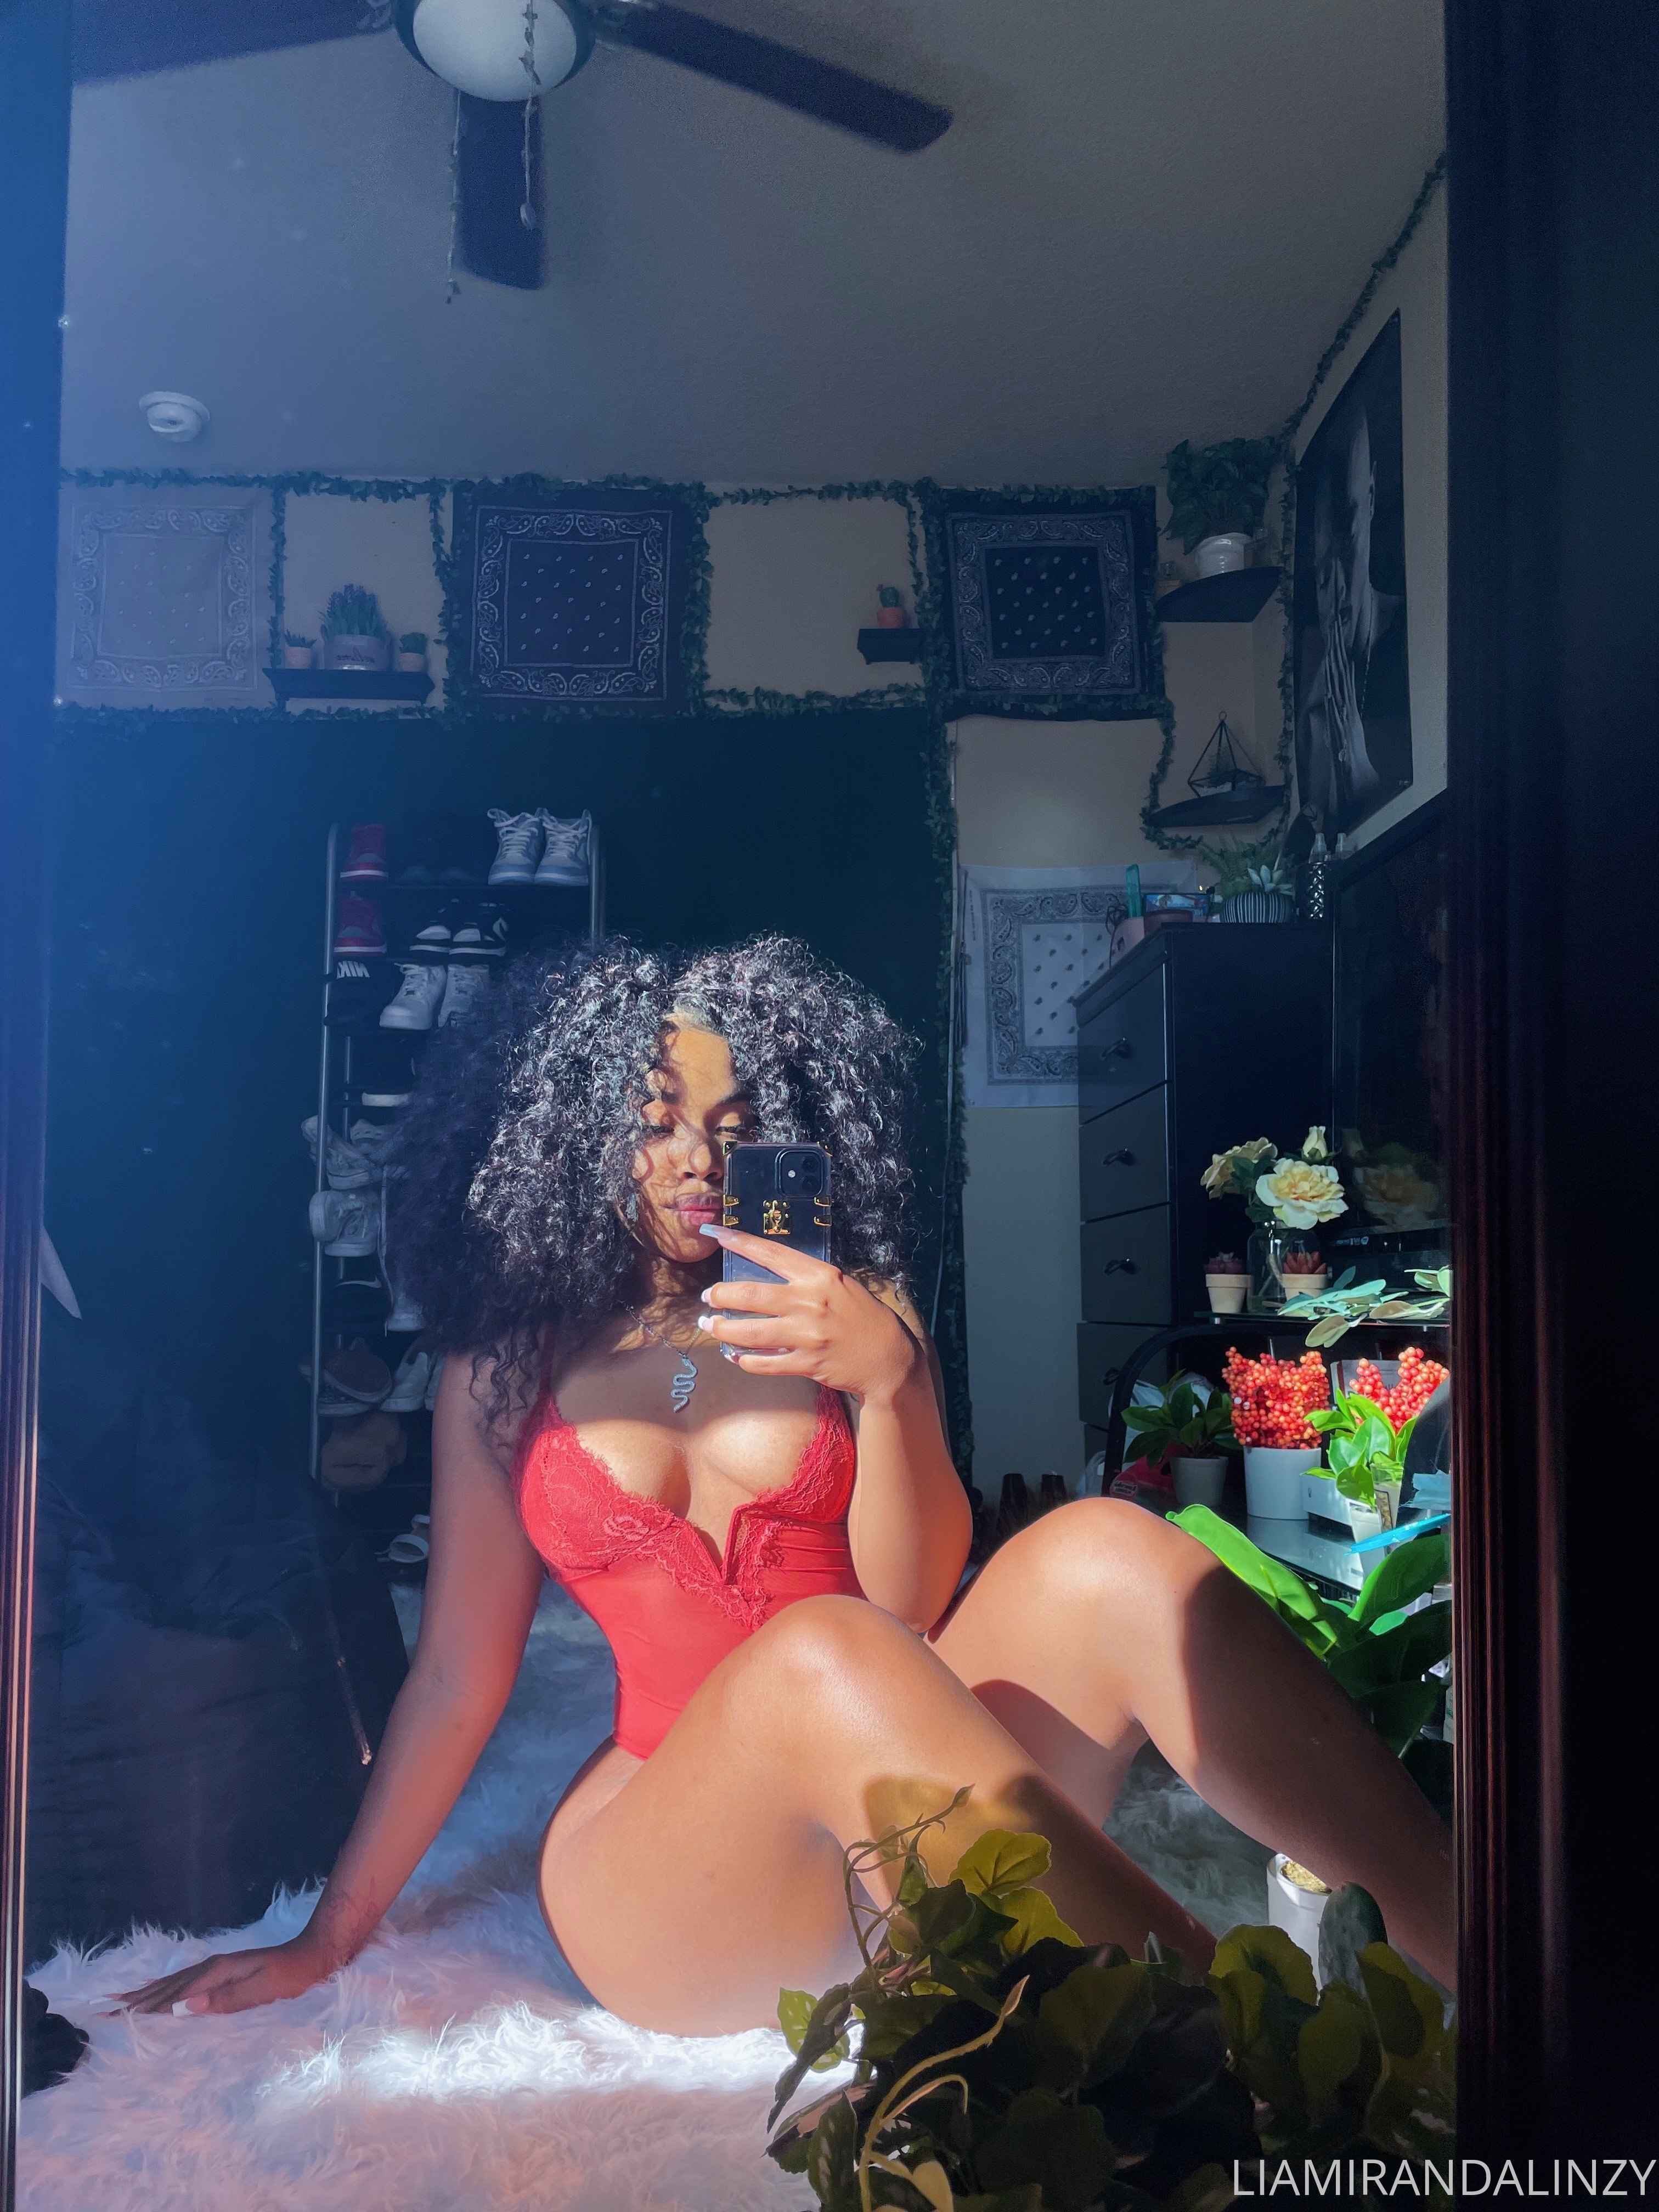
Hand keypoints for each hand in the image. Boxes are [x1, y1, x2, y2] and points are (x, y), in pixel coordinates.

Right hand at [109, 1935, 329, 2017]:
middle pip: (166, 1987)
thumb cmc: (292, 1976)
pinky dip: (167, 1987)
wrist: (315, 1953)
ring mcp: (217, 1968)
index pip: (173, 1996)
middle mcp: (211, 1967)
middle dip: (136, 2001)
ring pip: (173, 1982)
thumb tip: (185, 2007)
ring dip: (147, 1993)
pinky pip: (185, 1981)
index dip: (146, 2008)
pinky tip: (162, 1991)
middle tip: (105, 2012)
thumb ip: (226, 1999)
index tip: (116, 2018)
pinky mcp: (224, 1972)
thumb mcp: (262, 1990)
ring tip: (121, 2001)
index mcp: (216, 1973)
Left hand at [696, 1228, 918, 1404]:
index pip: (770, 1253)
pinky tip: (735, 1355)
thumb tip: (767, 1274)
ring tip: (711, 1325)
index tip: (715, 1234)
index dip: (738, 1242)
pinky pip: (763, 1363)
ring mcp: (806, 1335)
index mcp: (819, 1276)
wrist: (889, 1358)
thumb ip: (806, 1279)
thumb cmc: (864, 1317)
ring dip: (723, 1329)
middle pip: (749, 1294)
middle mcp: (809, 1302)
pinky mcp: (806, 1364)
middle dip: (720, 1295)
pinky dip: (744, 1360)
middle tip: (709, 1297)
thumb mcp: (840, 1285)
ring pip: (749, 1332)